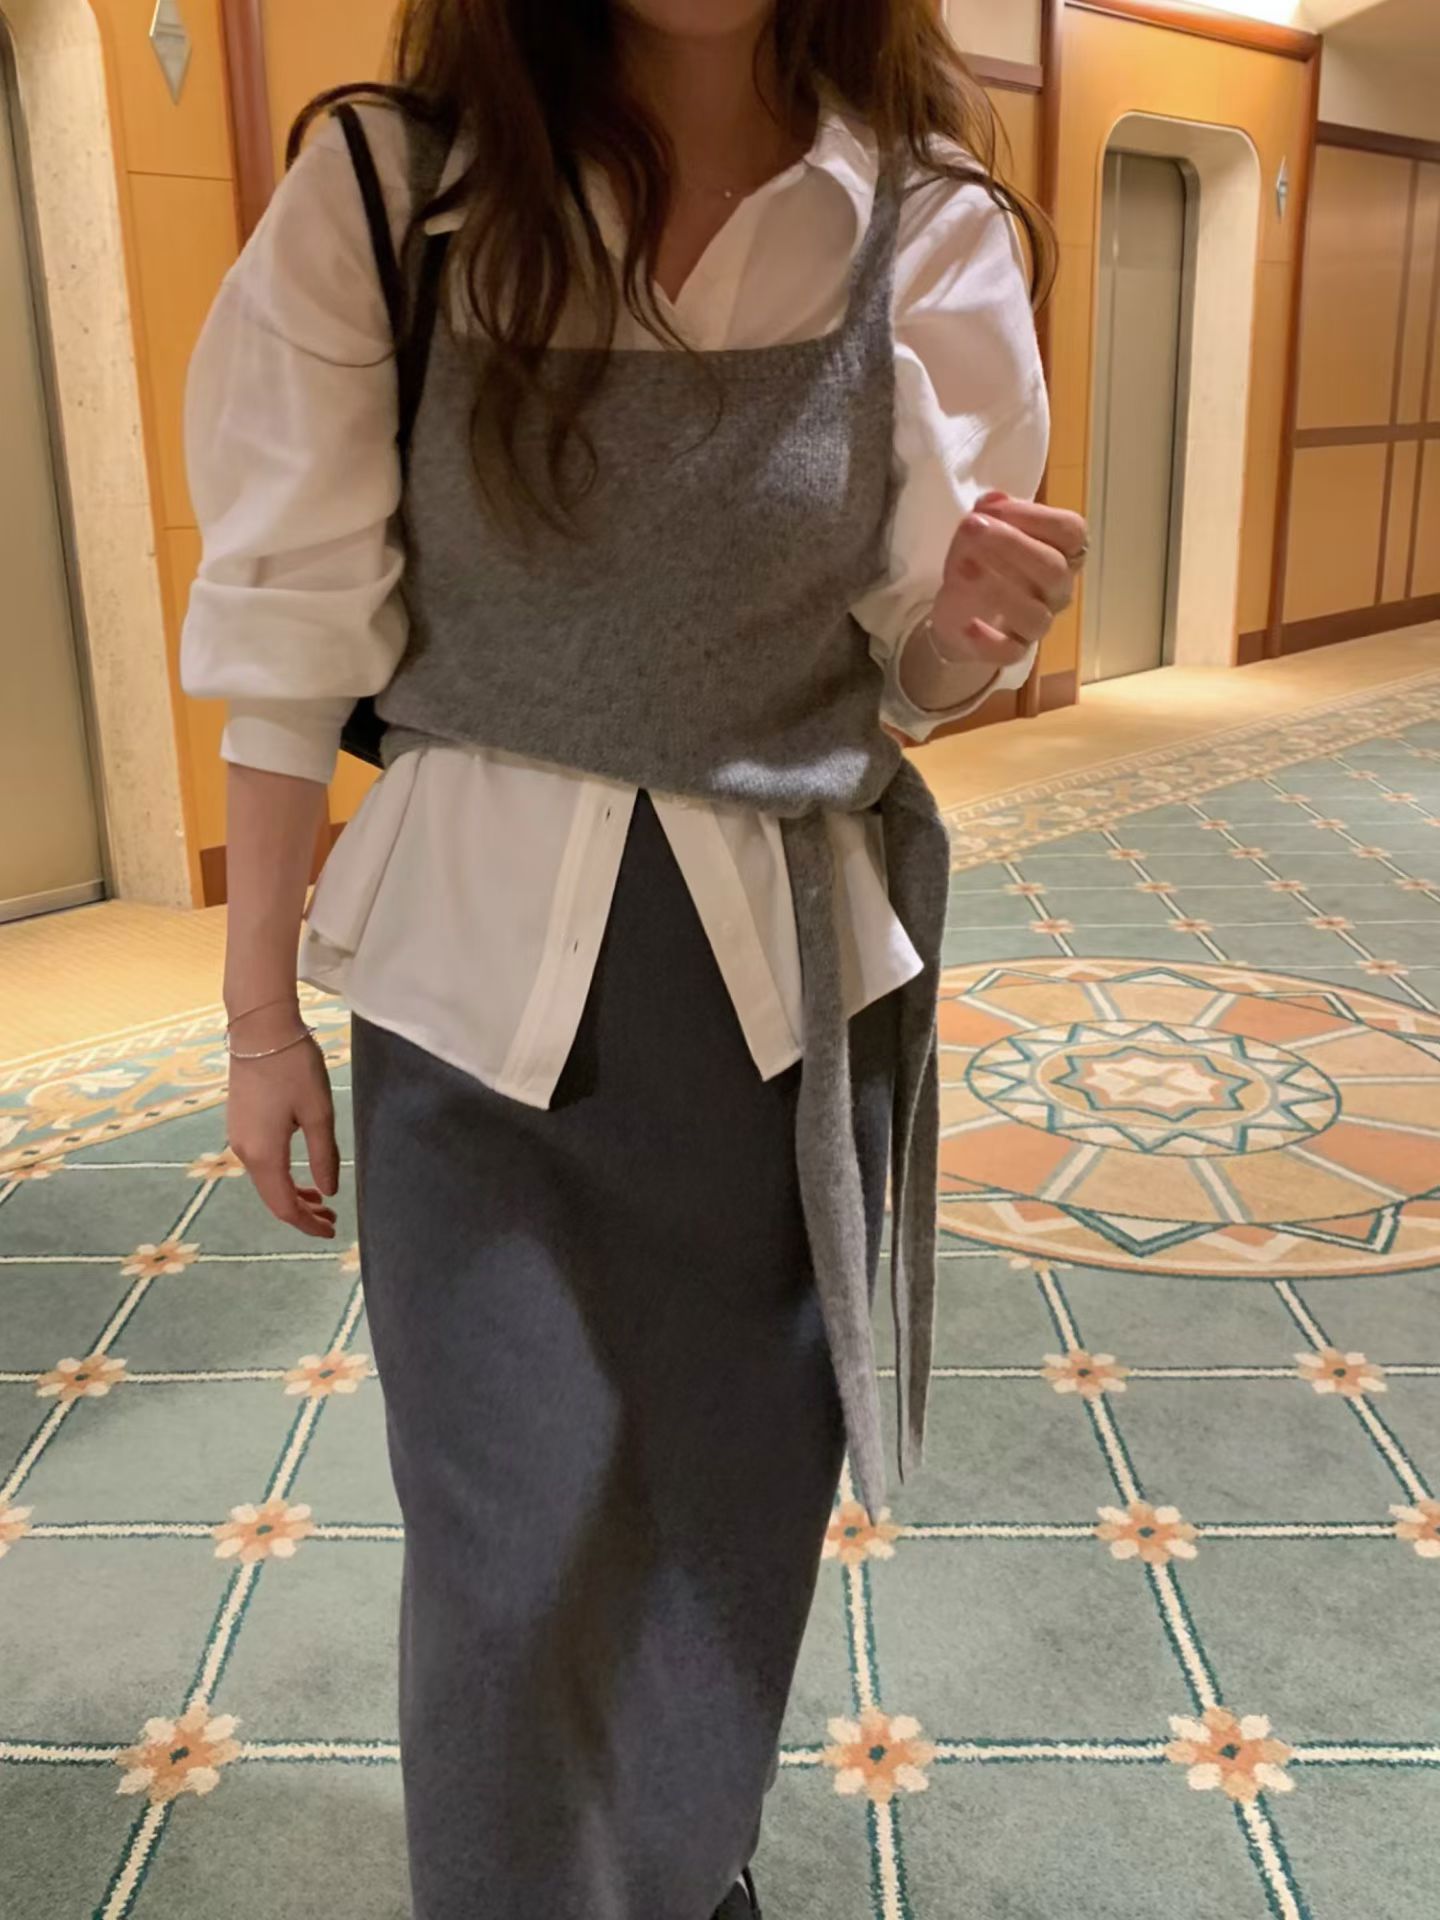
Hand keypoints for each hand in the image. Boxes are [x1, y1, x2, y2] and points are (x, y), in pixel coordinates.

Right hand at [226, 1008, 339, 1239]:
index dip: (307, 1224)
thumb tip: (328, 1191)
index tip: (332, 1232)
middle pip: (272, 1197)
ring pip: (265, 1180)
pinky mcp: (239, 1123)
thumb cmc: (294, 1067)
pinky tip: (300, 1172)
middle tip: (332, 1218)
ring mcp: (237, 1137)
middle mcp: (243, 1151)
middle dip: (301, 1213)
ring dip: (292, 1193)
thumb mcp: (319, 1113)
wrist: (259, 1029)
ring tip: (322, 1199)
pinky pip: (260, 1162)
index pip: (284, 1206)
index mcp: (264, 1154)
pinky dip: (281, 1175)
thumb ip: (323, 1156)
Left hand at [931, 491, 1087, 669]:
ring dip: (997, 588)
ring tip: (961, 567)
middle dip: (1010, 543)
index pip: (1071, 532)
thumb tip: (993, 500)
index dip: (1035, 515)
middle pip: (1053, 569)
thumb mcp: (984, 533)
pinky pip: (1010, 651)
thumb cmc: (985, 564)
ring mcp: (1038, 623)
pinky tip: (969, 625)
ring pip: (1035, 614)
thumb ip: (992, 515)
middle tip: (970, 527)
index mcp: (1062, 554)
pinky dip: (989, 640)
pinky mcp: (1012, 651)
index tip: (992, 507)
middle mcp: (1058, 590)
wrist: (962, 614)